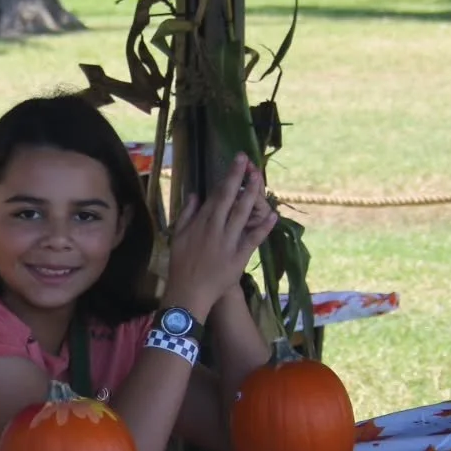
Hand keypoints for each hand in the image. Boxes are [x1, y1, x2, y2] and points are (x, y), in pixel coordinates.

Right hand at [166, 154, 276, 320]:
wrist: (188, 290)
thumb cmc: (181, 263)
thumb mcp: (177, 236)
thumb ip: (186, 214)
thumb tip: (195, 194)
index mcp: (201, 222)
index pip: (217, 194)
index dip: (229, 176)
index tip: (238, 161)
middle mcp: (215, 227)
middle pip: (230, 198)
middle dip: (240, 177)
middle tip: (249, 160)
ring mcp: (228, 241)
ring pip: (242, 214)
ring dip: (253, 195)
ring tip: (260, 178)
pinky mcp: (238, 255)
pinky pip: (253, 238)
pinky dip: (264, 227)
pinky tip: (273, 214)